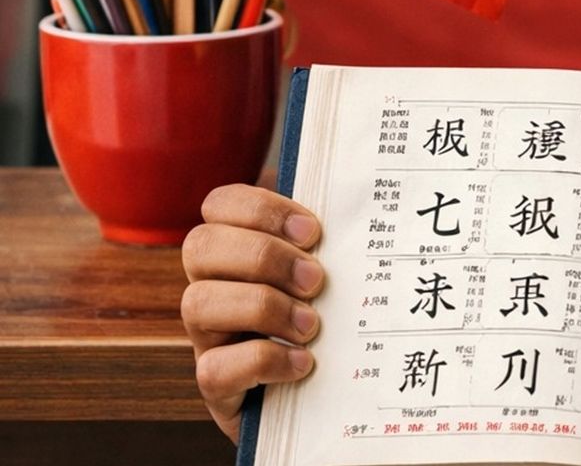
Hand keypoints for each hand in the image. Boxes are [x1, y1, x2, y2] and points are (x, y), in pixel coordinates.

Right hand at [180, 184, 325, 441]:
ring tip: (312, 325)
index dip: (261, 209)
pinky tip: (304, 362)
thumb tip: (361, 211)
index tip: (313, 231)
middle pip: (200, 246)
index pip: (220, 205)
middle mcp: (214, 288)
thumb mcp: (335, 276)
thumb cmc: (334, 323)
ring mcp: (209, 338)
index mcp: (239, 251)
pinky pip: (213, 369)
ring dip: (263, 307)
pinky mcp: (216, 387)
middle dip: (264, 256)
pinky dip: (264, 361)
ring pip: (196, 303)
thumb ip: (334, 243)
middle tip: (316, 279)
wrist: (326, 398)